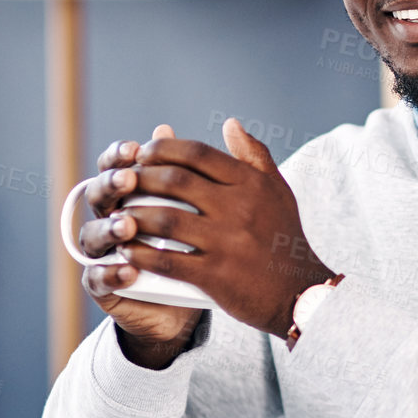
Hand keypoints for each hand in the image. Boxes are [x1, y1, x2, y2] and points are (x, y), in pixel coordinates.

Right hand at [77, 124, 202, 369]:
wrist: (196, 301)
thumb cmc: (205, 246)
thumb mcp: (217, 207)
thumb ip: (218, 170)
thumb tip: (229, 124)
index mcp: (133, 194)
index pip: (117, 167)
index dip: (120, 156)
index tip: (136, 149)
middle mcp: (114, 219)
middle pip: (97, 195)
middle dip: (111, 185)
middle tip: (128, 181)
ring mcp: (107, 254)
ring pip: (92, 235)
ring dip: (108, 228)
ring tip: (128, 225)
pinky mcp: (106, 287)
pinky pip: (97, 279)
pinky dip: (110, 273)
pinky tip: (128, 268)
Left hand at [117, 118, 334, 339]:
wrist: (299, 293)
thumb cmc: (284, 237)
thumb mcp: (278, 190)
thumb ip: (254, 155)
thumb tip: (231, 123)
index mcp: (251, 184)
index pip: (198, 153)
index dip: (164, 149)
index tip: (142, 153)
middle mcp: (239, 208)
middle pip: (176, 181)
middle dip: (141, 178)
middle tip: (122, 182)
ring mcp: (227, 242)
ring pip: (166, 219)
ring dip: (135, 215)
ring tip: (118, 216)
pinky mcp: (216, 276)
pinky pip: (168, 260)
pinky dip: (142, 254)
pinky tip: (127, 250)